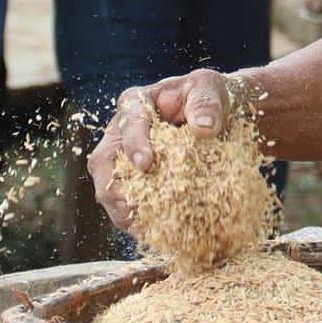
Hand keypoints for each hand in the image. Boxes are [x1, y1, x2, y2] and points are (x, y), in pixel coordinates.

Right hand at [87, 69, 235, 230]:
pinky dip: (137, 220)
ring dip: (121, 211)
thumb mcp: (211, 88)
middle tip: (132, 208)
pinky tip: (154, 234)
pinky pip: (127, 202)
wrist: (218, 113)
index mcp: (136, 104)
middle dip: (113, 187)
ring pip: (108, 187)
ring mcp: (125, 158)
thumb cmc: (210, 96)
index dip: (134, 146)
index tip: (146, 165)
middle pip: (103, 161)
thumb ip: (206, 103)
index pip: (128, 124)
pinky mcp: (136, 180)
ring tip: (141, 230)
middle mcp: (121, 132)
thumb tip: (203, 128)